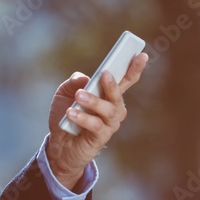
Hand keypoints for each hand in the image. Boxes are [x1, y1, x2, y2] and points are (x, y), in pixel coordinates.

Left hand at [45, 53, 147, 188]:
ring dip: (93, 101)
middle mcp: (113, 109)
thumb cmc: (65, 115)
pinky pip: (96, 126)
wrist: (59, 144)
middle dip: (113, 84)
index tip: (141, 55)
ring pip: (108, 110)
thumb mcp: (64, 93)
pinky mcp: (101, 138)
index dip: (135, 68)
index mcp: (108, 94)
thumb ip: (73, 82)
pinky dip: (83, 117)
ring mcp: (109, 124)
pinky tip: (71, 113)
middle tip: (104, 74)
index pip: (125, 79)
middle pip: (119, 94)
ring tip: (78, 96)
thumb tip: (85, 78)